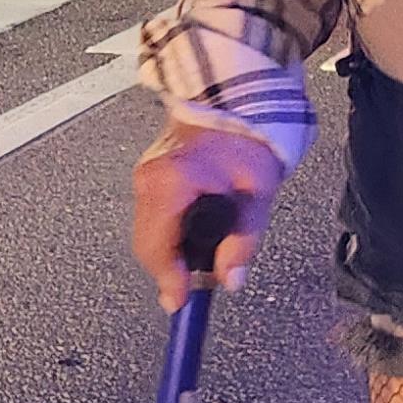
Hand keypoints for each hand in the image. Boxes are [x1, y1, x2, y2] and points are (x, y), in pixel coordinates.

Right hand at [132, 123, 284, 311]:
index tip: (181, 301)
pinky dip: (169, 235)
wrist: (234, 101)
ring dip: (170, 253)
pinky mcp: (148, 176)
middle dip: (170, 270)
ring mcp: (144, 176)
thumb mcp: (258, 193)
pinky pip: (151, 218)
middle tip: (196, 285)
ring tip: (202, 257)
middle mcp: (149, 179)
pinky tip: (194, 236)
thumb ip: (244, 240)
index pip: (157, 247)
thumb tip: (231, 280)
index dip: (169, 280)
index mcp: (171, 182)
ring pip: (147, 234)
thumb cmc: (248, 139)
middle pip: (147, 245)